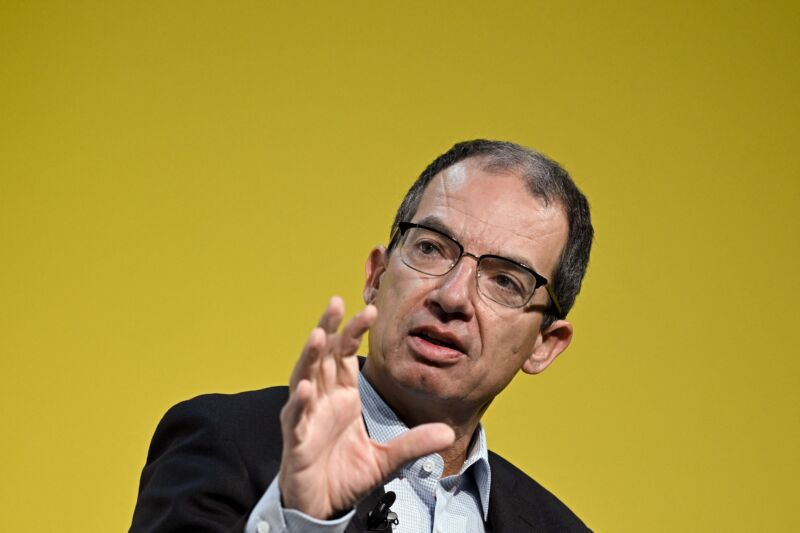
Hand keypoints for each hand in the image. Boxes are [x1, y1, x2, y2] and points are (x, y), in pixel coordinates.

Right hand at [278, 296, 454, 518]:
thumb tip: (449, 434)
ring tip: (317, 335)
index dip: (353, 332)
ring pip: (304, 378)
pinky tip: (307, 388)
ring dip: (309, 357)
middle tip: (336, 302)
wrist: (324, 506)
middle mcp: (323, 400)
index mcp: (343, 397)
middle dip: (328, 329)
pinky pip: (296, 417)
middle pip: (323, 357)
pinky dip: (300, 402)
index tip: (370, 311)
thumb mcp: (387, 459)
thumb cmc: (346, 475)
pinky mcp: (296, 440)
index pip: (346, 356)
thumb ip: (414, 443)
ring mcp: (306, 417)